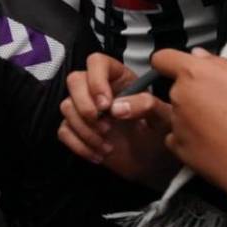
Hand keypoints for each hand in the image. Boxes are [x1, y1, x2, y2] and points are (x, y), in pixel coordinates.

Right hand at [58, 53, 176, 186]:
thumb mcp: (162, 118)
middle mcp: (98, 90)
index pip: (97, 63)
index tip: (106, 104)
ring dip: (85, 129)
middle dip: (84, 105)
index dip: (96, 80)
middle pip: (74, 80)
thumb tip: (118, 106)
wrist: (151, 164)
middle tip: (104, 125)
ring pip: (66, 106)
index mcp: (120, 79)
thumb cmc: (158, 136)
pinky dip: (80, 145)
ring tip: (106, 144)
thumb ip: (146, 105)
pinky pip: (64, 131)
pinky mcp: (77, 129)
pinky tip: (99, 153)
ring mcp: (85, 109)